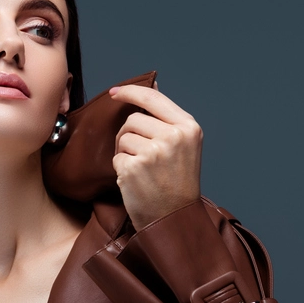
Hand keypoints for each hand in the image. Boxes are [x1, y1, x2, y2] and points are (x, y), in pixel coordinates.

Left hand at [108, 79, 202, 230]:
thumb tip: (153, 84)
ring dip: (125, 152)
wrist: (175, 218)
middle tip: (140, 155)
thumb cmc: (177, 182)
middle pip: (133, 119)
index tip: (115, 93)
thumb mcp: (184, 144)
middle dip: (129, 135)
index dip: (131, 92)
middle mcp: (173, 136)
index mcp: (188, 127)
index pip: (153, 97)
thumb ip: (168, 117)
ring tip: (141, 169)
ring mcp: (153, 152)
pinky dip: (121, 169)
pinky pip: (116, 158)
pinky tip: (136, 181)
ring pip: (123, 137)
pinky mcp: (134, 168)